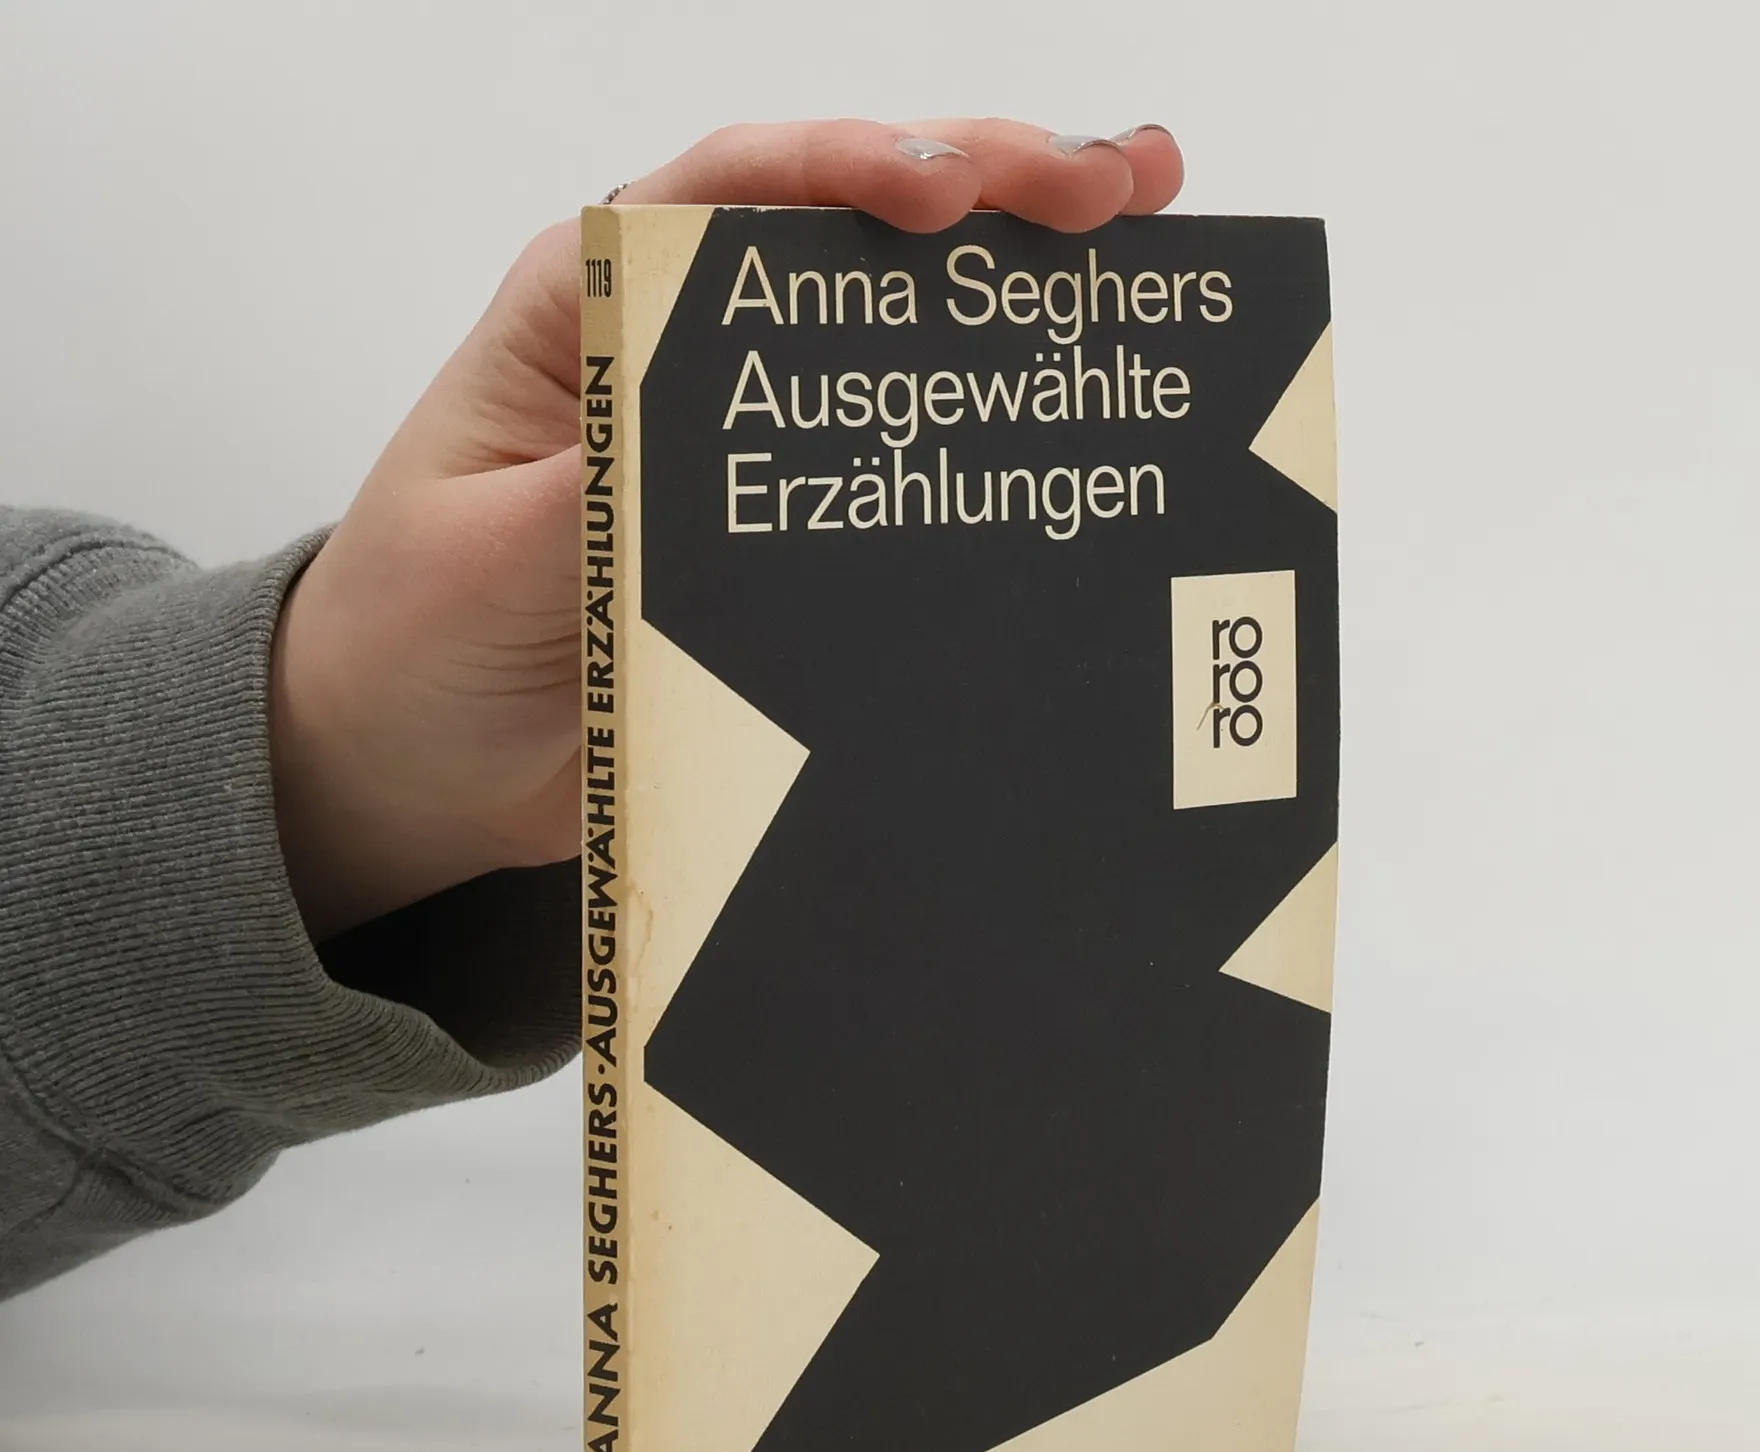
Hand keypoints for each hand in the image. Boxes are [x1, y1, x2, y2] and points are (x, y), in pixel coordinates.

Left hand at [269, 119, 1183, 940]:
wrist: (411, 767)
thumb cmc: (411, 642)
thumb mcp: (490, 560)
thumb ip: (601, 489)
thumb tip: (722, 435)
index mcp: (588, 314)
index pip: (729, 195)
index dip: (853, 173)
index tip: (958, 195)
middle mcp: (679, 352)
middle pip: (842, 236)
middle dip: (989, 190)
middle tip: (1123, 188)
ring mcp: (742, 443)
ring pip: (891, 332)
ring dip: (1016, 284)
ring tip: (1144, 240)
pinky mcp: (781, 533)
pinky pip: (898, 464)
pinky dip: (987, 423)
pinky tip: (1076, 396)